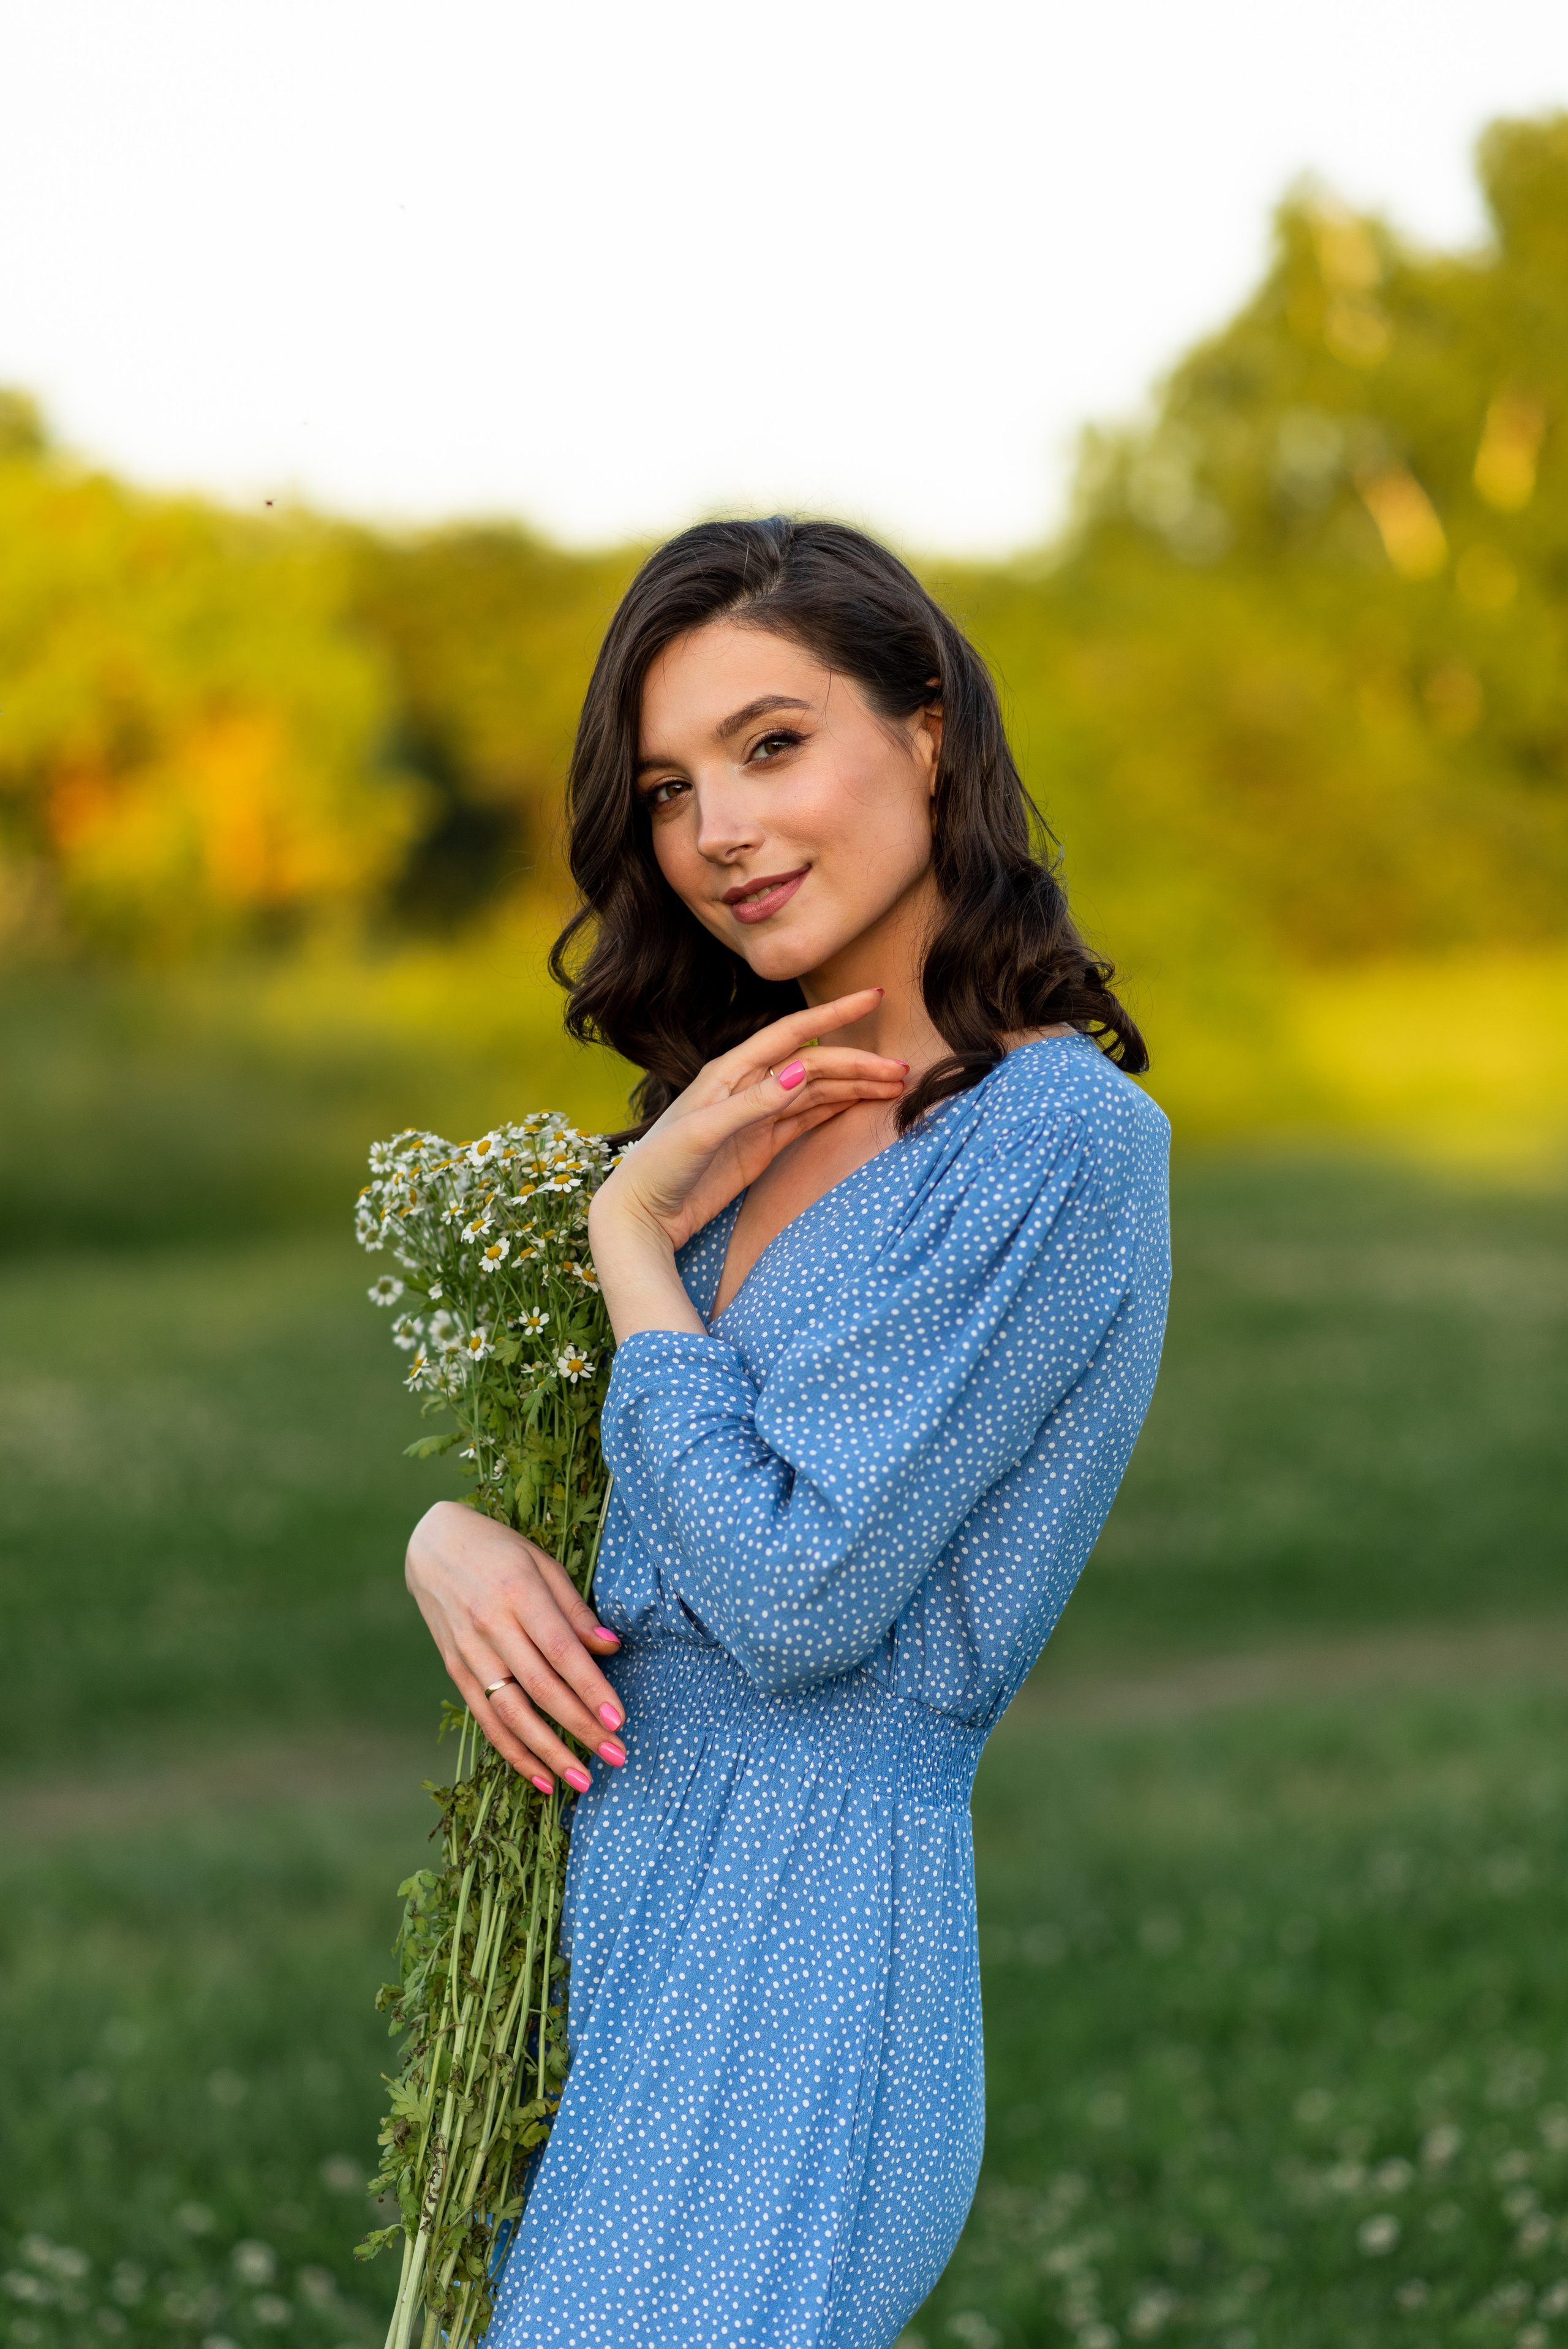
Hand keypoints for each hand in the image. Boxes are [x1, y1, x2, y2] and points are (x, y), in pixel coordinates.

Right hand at [406, 1500, 626, 1789]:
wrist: (432, 1545)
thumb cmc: (499, 1550)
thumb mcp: (542, 1563)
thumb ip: (575, 1609)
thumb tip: (611, 1647)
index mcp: (519, 1593)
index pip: (561, 1650)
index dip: (590, 1688)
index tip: (618, 1719)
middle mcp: (491, 1626)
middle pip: (541, 1688)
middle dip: (580, 1727)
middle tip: (616, 1755)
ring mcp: (469, 1652)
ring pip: (511, 1713)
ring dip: (547, 1752)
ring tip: (581, 1779)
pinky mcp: (455, 1669)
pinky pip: (485, 1719)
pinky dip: (512, 1751)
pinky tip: (540, 1776)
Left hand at [587, 990, 906, 1337]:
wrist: (642, 1213)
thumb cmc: (660, 1166)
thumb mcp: (704, 1133)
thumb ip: (752, 1103)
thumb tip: (800, 1070)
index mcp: (731, 1071)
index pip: (793, 1034)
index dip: (835, 1015)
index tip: (874, 997)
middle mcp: (747, 1086)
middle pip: (815, 1066)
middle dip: (859, 1064)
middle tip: (903, 1070)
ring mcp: (757, 1116)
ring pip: (816, 1092)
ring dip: (855, 1086)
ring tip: (896, 1086)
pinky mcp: (760, 1145)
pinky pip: (807, 1119)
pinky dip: (837, 1109)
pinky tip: (863, 1102)